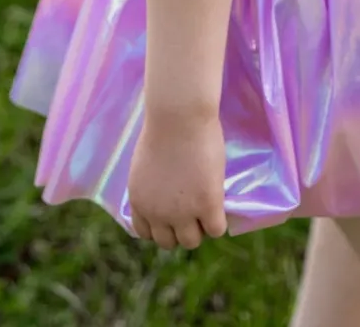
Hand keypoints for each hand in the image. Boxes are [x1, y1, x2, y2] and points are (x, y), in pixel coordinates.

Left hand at [128, 111, 227, 250]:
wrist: (179, 116)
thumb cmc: (164, 128)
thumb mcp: (147, 165)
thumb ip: (154, 187)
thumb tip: (167, 194)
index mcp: (139, 202)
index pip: (146, 233)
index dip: (161, 225)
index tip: (172, 214)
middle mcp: (157, 214)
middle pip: (169, 242)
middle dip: (180, 228)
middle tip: (193, 208)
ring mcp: (183, 213)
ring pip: (192, 241)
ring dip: (200, 227)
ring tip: (208, 206)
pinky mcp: (208, 206)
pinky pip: (216, 229)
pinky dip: (219, 221)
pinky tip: (220, 202)